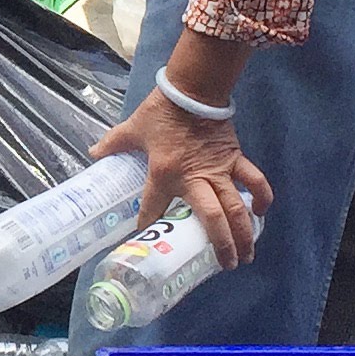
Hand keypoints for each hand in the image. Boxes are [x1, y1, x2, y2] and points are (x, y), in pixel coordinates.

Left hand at [93, 86, 273, 267]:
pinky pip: (254, 181)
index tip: (146, 240)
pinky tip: (262, 212)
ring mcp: (218, 170)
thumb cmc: (161, 112)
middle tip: (226, 265)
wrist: (192, 90)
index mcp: (164, 173)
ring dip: (245, 233)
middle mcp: (194, 178)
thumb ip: (113, 144)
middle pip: (213, 218)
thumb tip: (92, 154)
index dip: (148, 225)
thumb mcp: (133, 129)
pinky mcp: (235, 159)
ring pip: (237, 207)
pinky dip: (262, 197)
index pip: (153, 208)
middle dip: (221, 245)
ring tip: (247, 254)